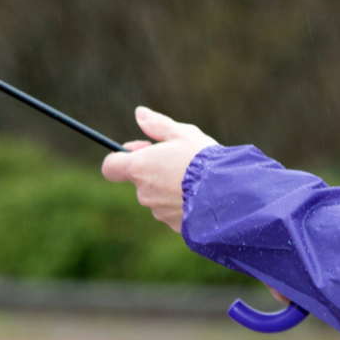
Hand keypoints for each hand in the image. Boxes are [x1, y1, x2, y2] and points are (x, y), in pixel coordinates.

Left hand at [100, 106, 218, 232]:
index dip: (120, 158)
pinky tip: (200, 194)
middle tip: (177, 158)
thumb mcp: (182, 133)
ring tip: (195, 177)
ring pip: (157, 196)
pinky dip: (182, 203)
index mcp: (139, 168)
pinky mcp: (174, 226)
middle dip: (153, 169)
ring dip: (169, 186)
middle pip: (139, 180)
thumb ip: (157, 125)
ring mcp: (158, 212)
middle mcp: (143, 193)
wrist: (229, 194)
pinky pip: (173, 211)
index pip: (110, 167)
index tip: (139, 150)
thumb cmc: (203, 159)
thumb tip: (139, 114)